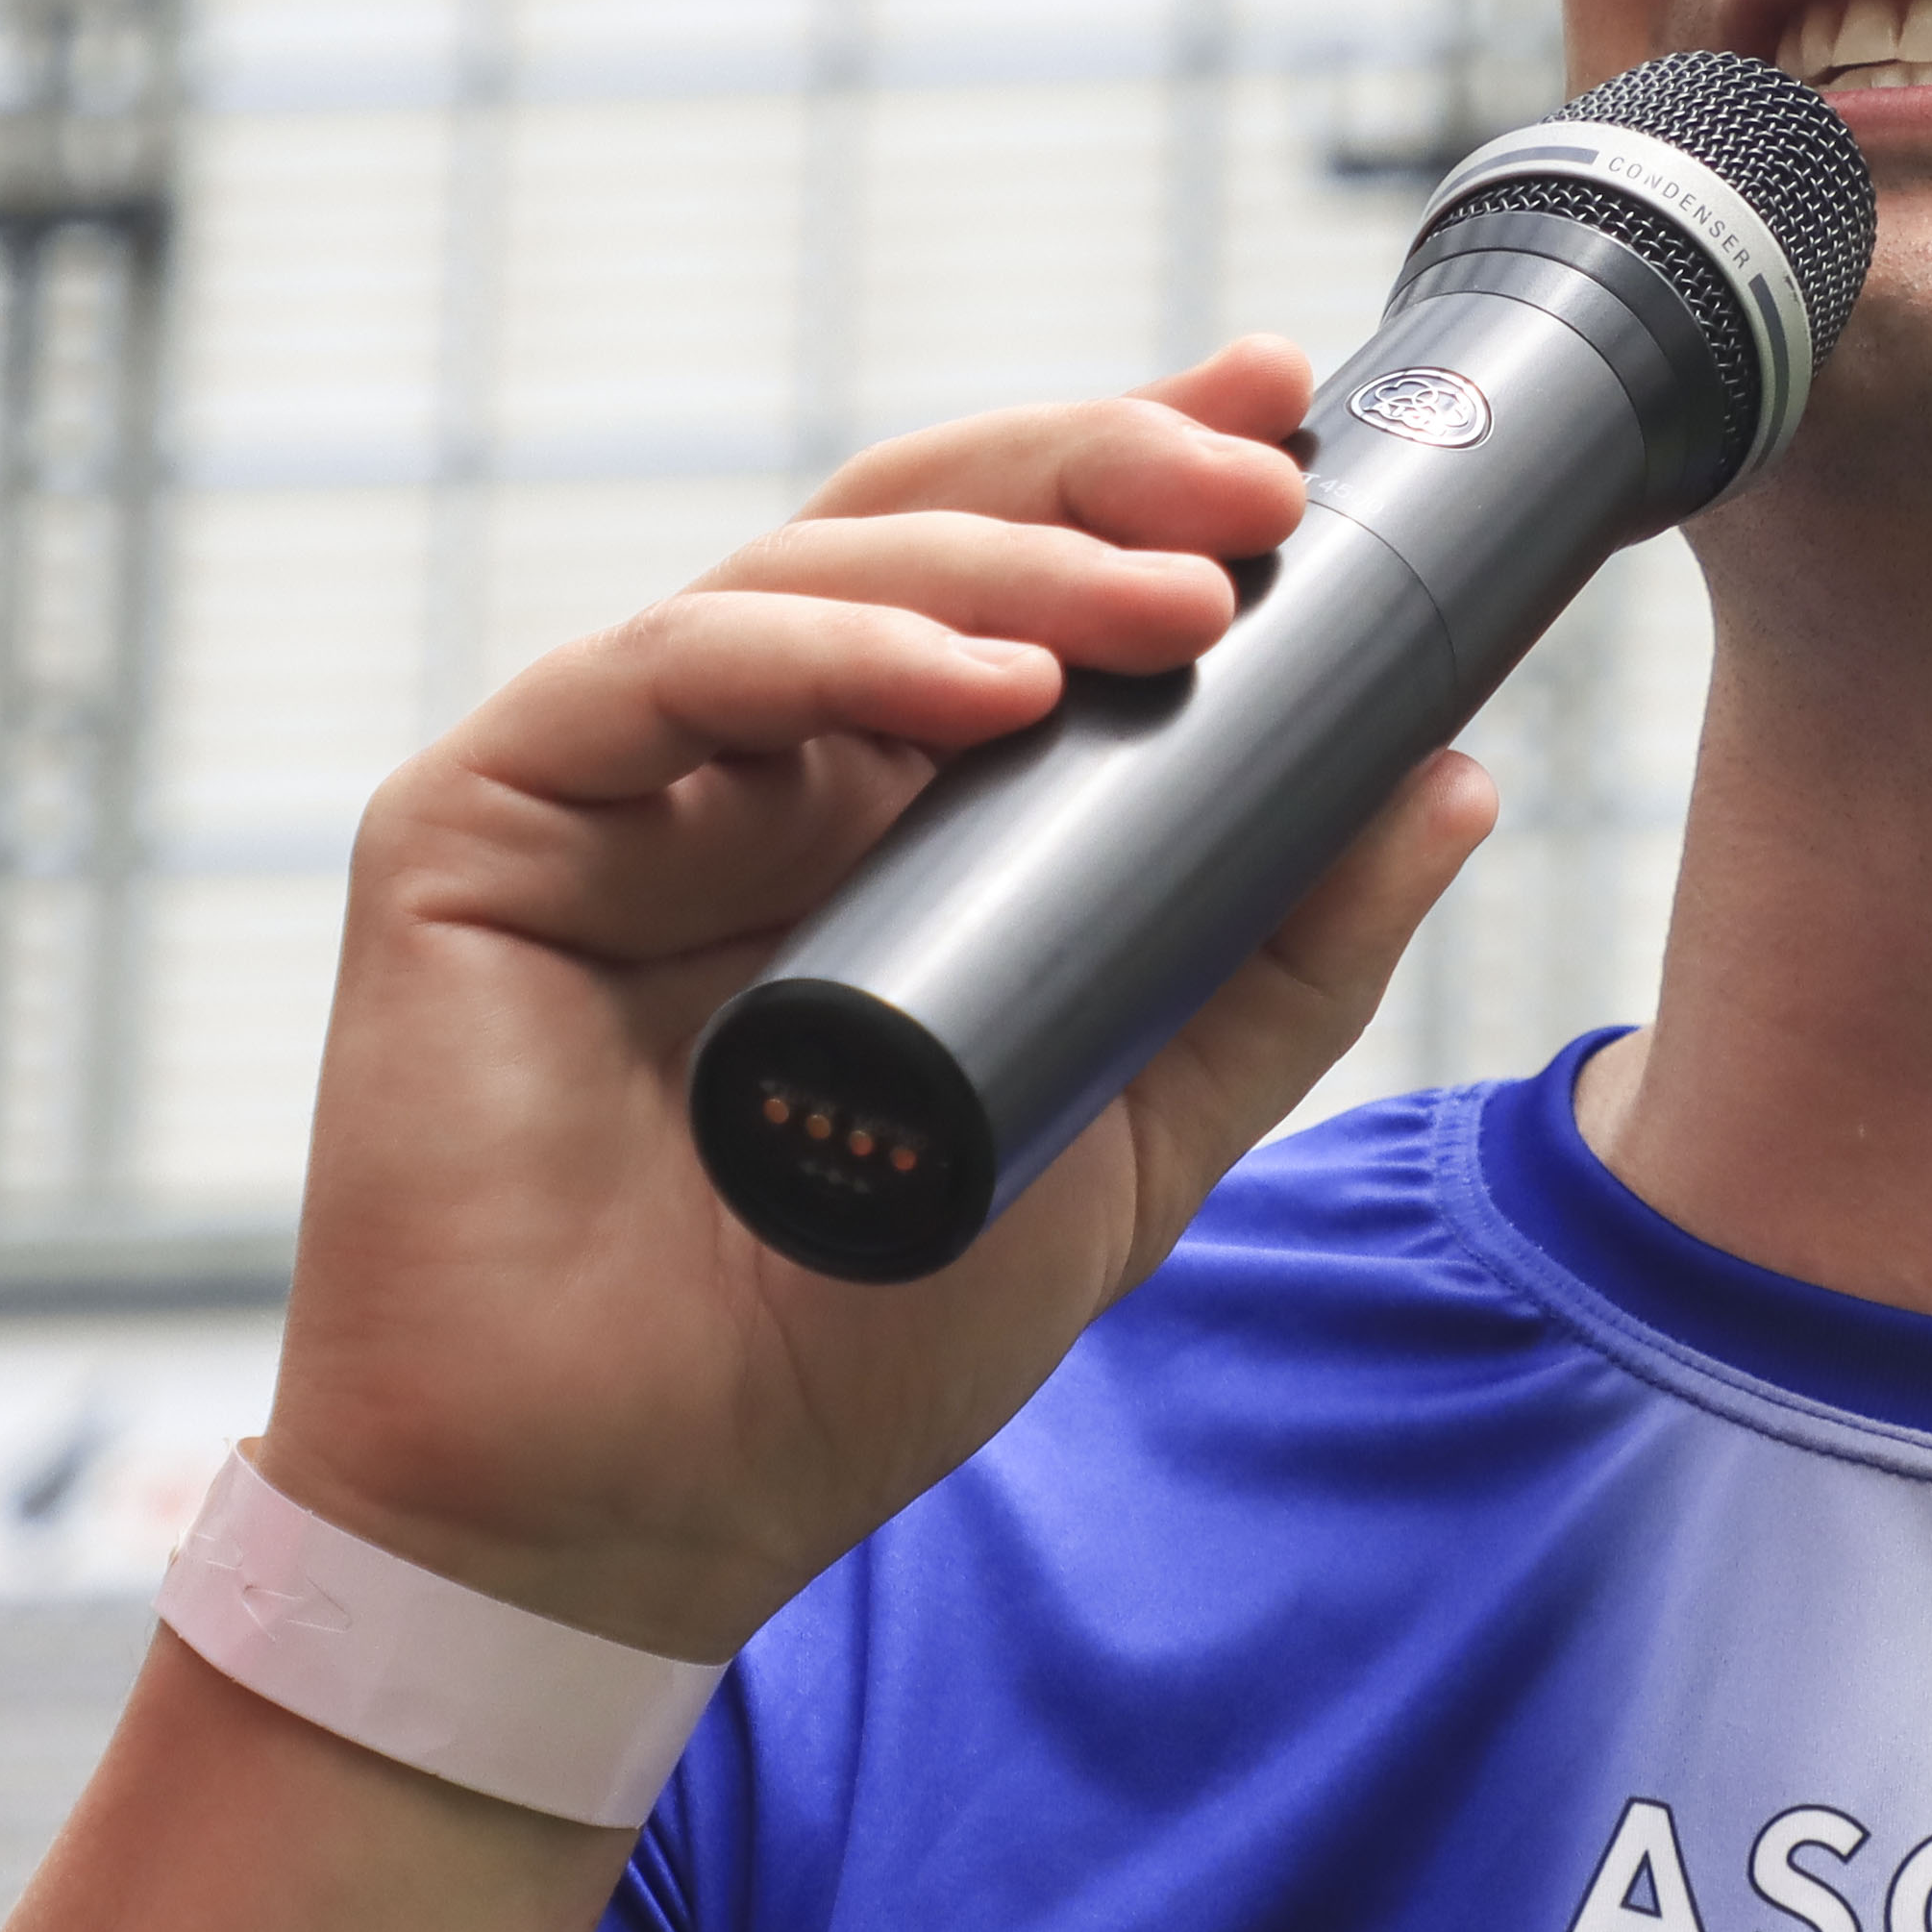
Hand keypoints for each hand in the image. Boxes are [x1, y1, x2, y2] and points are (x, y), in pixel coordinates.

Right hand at [251, 337, 1491, 1664]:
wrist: (631, 1519)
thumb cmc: (847, 1343)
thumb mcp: (1136, 1135)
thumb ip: (1277, 961)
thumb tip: (1452, 774)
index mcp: (881, 802)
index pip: (1016, 581)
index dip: (1142, 478)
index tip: (1293, 411)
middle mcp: (747, 758)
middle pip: (923, 533)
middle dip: (1102, 482)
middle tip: (1259, 481)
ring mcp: (612, 778)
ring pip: (811, 576)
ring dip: (1011, 572)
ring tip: (1176, 604)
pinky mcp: (479, 818)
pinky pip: (662, 674)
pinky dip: (828, 653)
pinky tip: (981, 686)